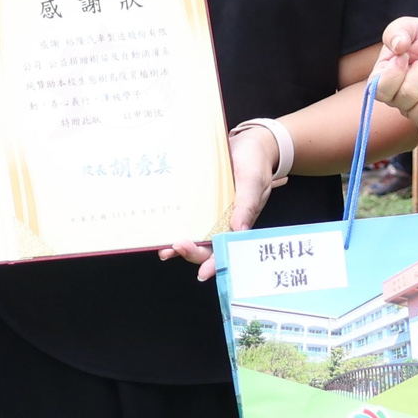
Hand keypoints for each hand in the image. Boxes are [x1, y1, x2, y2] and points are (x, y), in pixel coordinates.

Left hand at [162, 124, 280, 280]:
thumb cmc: (255, 163)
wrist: (248, 144)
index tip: (203, 273)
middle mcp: (224, 223)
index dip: (216, 264)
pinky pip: (187, 218)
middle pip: (208, 248)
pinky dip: (176, 227)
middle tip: (177, 247)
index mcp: (241, 223)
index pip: (228, 249)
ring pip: (196, 237)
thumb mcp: (254, 182)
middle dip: (193, 254)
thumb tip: (239, 229)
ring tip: (165, 250)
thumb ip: (247, 205)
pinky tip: (162, 233)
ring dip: (181, 247)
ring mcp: (211, 214)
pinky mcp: (200, 203)